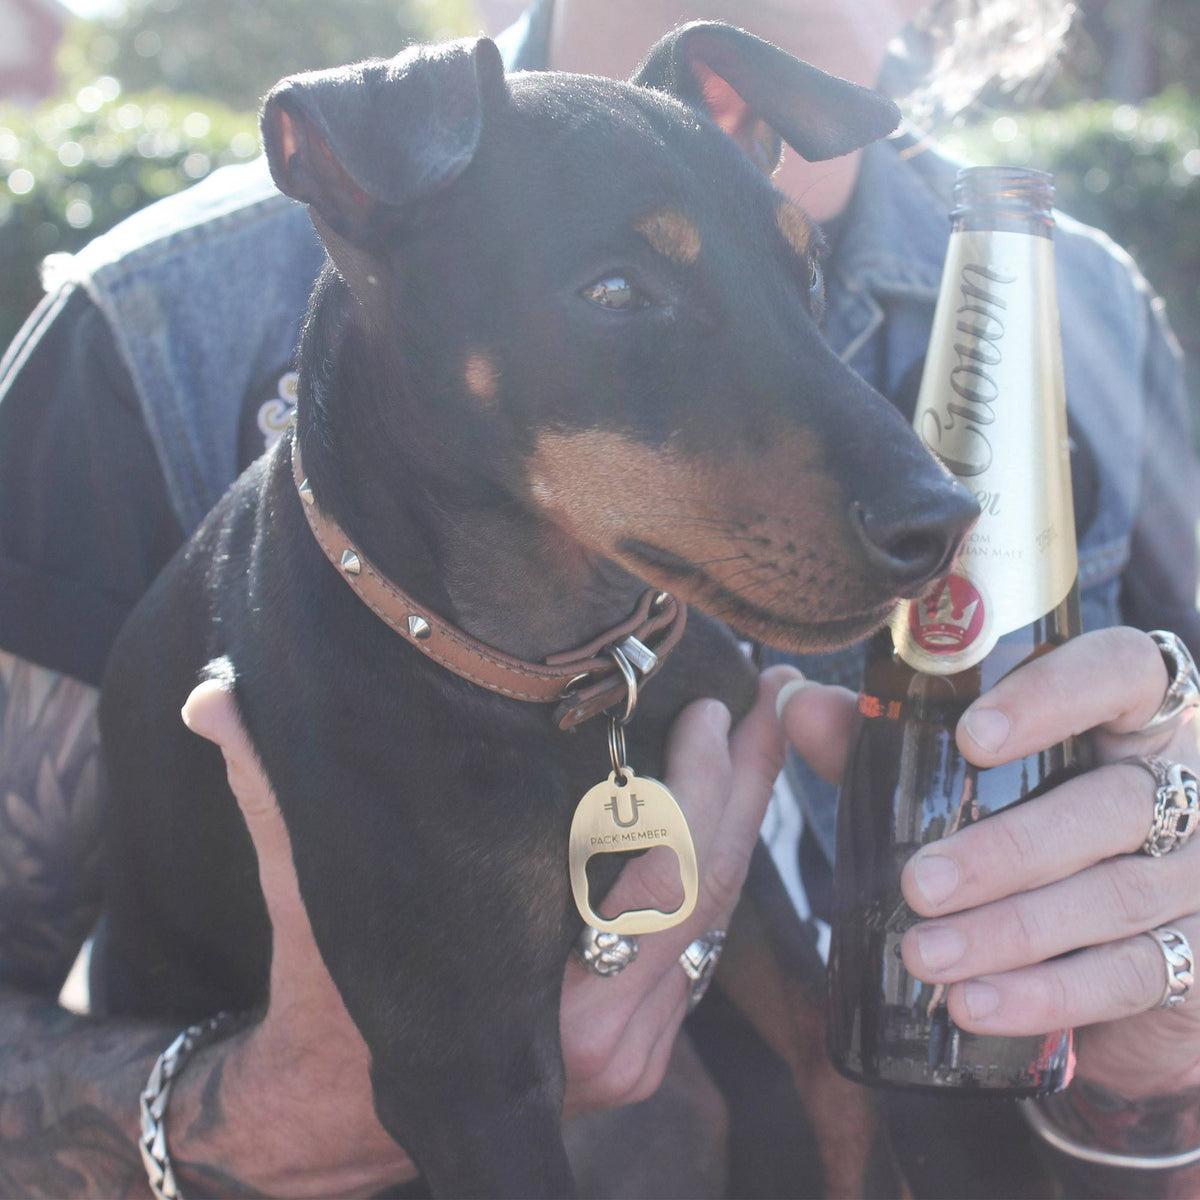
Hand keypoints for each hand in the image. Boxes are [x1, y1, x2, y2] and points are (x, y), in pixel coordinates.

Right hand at [178, 665, 796, 1175]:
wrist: (347, 1099)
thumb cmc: (337, 991)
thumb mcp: (311, 890)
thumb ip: (270, 792)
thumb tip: (212, 696)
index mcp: (546, 1012)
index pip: (659, 888)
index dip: (695, 794)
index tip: (712, 712)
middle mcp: (615, 1044)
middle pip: (713, 897)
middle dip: (747, 788)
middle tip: (776, 701)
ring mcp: (642, 1050)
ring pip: (722, 917)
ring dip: (748, 816)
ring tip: (771, 727)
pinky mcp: (651, 1037)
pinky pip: (707, 936)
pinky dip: (724, 858)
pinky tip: (734, 790)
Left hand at [781, 626, 1199, 1101]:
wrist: (1117, 938)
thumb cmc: (1029, 819)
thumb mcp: (959, 773)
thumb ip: (884, 737)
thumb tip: (790, 700)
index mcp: (1126, 715)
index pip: (1122, 671)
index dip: (1055, 696)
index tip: (970, 737)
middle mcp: (1180, 783)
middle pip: (1114, 802)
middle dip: (1009, 847)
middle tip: (917, 882)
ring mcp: (1195, 872)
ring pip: (1117, 895)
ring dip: (1012, 931)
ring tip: (924, 953)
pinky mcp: (1196, 955)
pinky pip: (1131, 976)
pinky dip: (1046, 995)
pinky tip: (973, 1005)